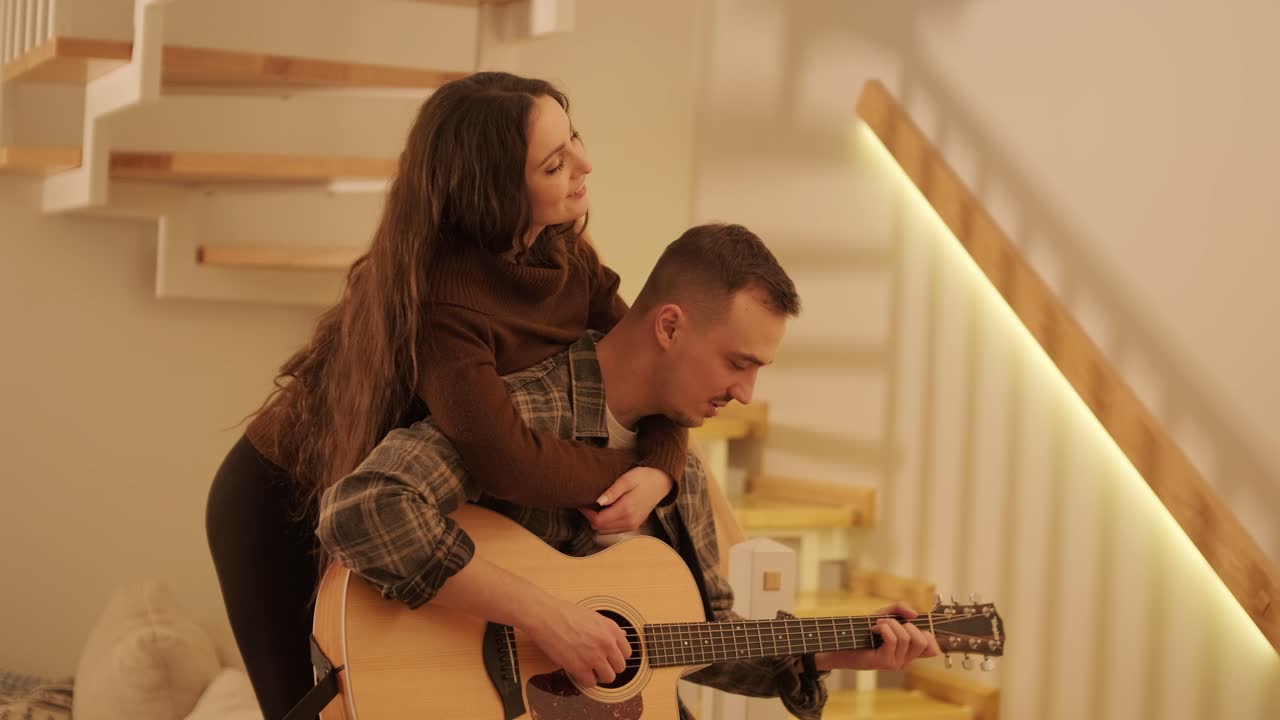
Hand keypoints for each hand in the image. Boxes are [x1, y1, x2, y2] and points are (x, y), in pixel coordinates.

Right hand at [522, 597, 631, 687]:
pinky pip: (591, 683)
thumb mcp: (594, 616)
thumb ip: (608, 629)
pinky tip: (579, 671)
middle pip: (620, 668)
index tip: (610, 657)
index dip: (617, 656)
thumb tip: (622, 636)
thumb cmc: (566, 613)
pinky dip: (585, 680)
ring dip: (599, 675)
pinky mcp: (580, 667)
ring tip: (589, 669)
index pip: (627, 652)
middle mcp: (607, 644)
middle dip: (609, 667)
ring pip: (608, 678)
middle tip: (598, 664)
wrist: (546, 616)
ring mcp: (594, 656)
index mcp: (612, 629)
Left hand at [579, 466, 672, 533]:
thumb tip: (598, 502)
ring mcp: (633, 525)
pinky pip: (614, 530)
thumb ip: (612, 492)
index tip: (583, 502)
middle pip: (600, 528)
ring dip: (598, 521)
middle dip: (590, 518)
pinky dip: (606, 523)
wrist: (661, 482)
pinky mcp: (634, 525)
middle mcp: (629, 522)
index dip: (587, 513)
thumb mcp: (627, 479)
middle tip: (587, 503)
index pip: (598, 521)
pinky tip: (606, 511)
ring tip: (596, 506)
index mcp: (626, 510)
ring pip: (605, 531)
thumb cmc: (644, 477)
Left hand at [814, 602, 939, 671]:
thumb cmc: (863, 631)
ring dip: (890, 624)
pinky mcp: (884, 661)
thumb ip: (899, 609)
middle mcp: (905, 659)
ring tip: (878, 624)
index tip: (913, 624)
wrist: (842, 643)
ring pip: (906, 638)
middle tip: (890, 623)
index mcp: (909, 651)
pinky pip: (893, 640)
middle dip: (907, 625)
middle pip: (922, 641)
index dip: (930, 636)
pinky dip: (884, 628)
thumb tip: (915, 614)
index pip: (933, 650)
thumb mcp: (884, 615)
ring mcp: (896, 662)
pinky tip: (874, 629)